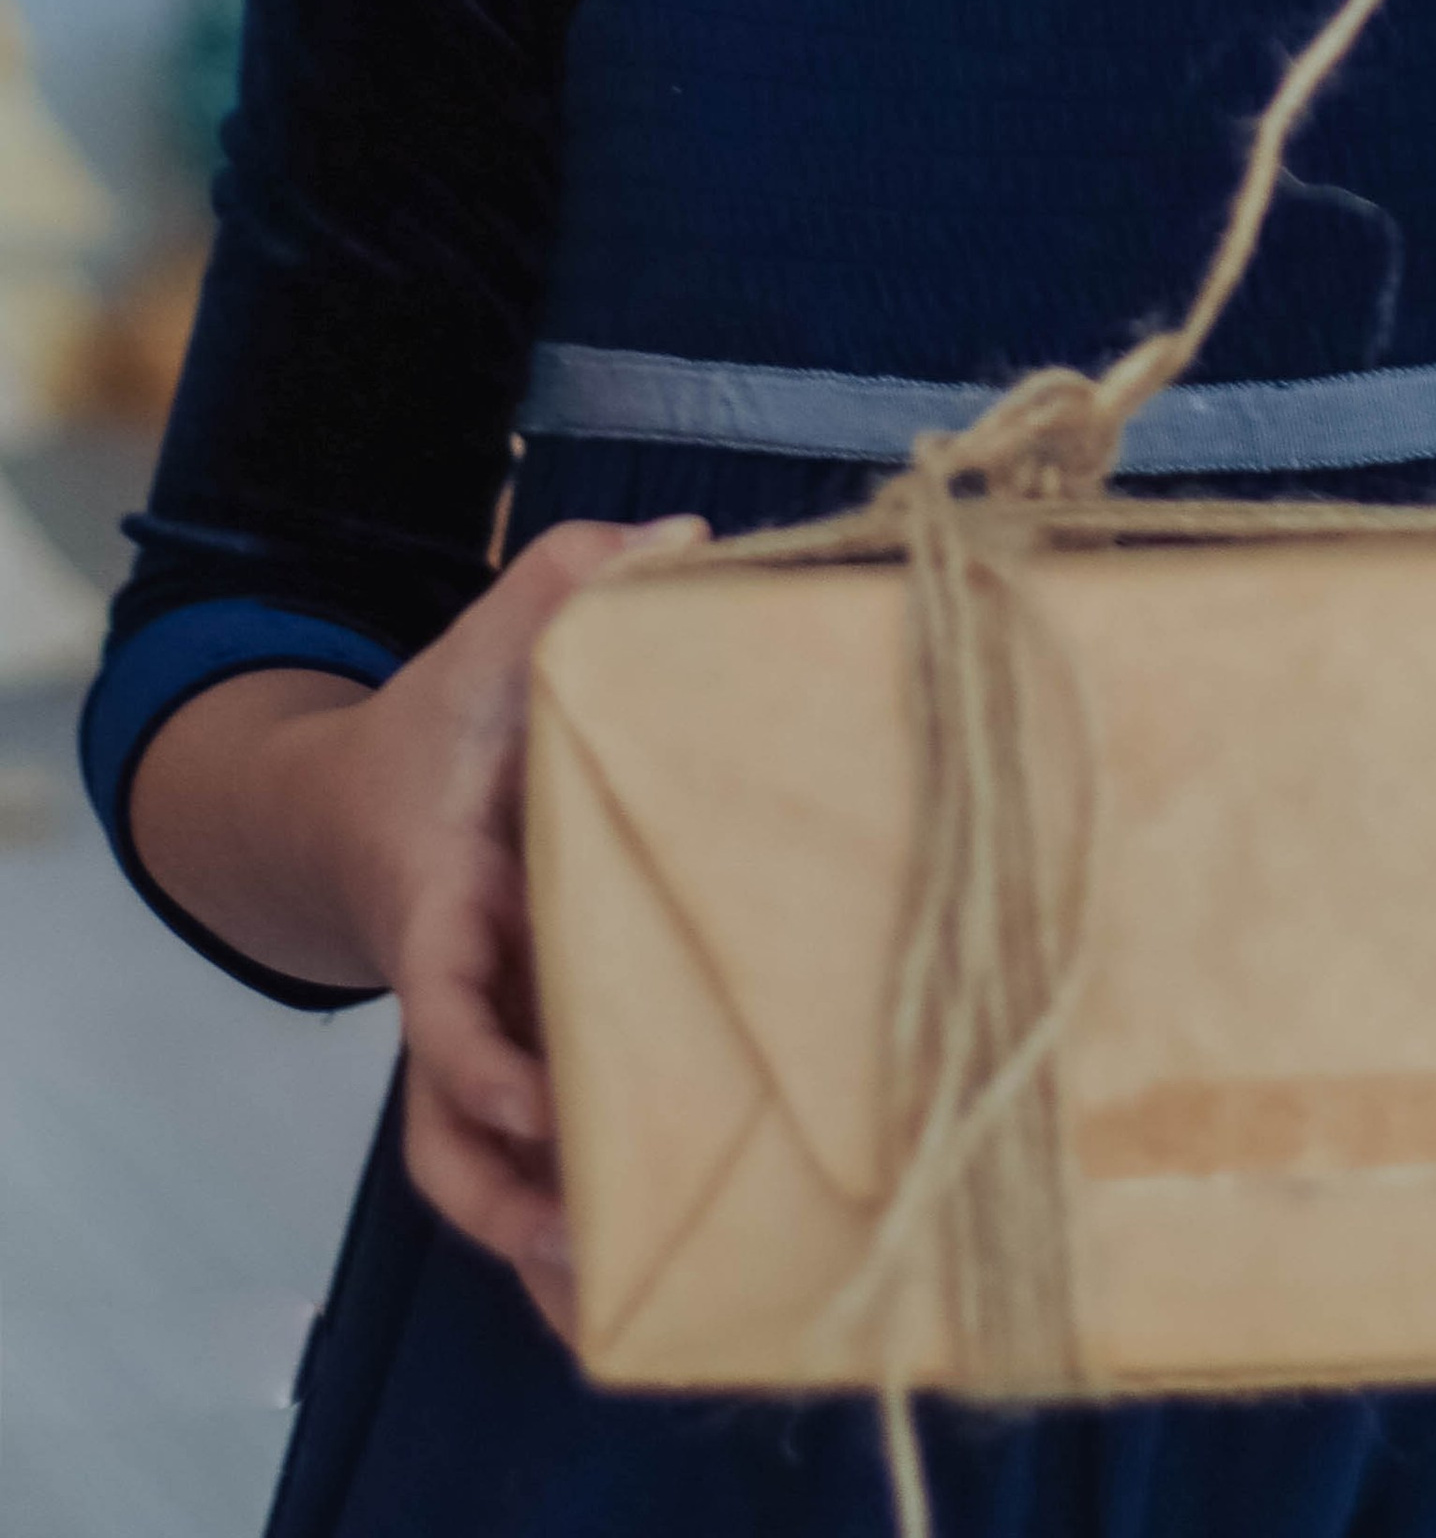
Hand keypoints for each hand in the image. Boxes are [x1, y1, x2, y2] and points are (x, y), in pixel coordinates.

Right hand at [331, 515, 709, 1337]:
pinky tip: (635, 1255)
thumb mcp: (492, 644)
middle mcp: (452, 987)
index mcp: (441, 899)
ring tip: (610, 1288)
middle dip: (505, 1193)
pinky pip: (522, 1153)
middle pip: (446, 1125)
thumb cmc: (440, 727)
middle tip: (584, 1242)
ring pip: (472, 1167)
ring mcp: (477, 1033)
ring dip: (532, 1231)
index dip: (479, 1052)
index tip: (529, 1098)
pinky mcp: (517, 1050)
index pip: (441, 994)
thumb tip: (685, 537)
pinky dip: (561, 1205)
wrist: (360, 800)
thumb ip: (571, 578)